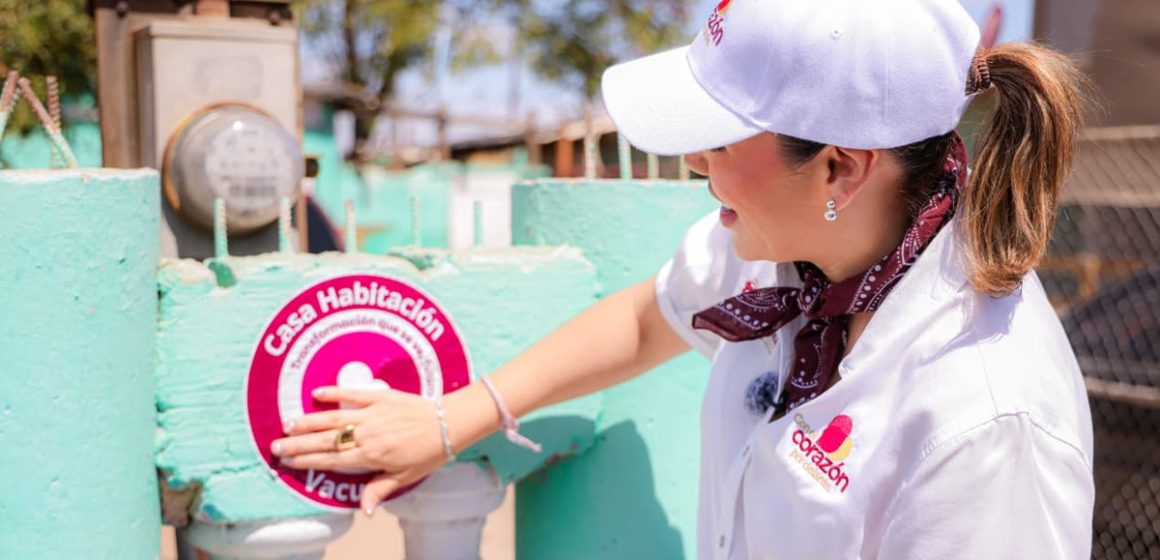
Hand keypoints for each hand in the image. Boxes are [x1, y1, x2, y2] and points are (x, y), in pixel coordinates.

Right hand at [270, 387, 449, 514]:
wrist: (448, 425)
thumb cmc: (427, 454)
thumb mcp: (404, 478)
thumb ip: (379, 490)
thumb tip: (363, 511)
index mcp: (370, 457)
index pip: (331, 460)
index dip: (307, 461)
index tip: (287, 461)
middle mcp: (367, 436)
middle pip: (325, 441)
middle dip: (298, 443)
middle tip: (275, 445)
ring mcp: (373, 415)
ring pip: (333, 419)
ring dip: (309, 421)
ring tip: (289, 424)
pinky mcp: (381, 397)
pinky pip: (353, 394)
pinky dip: (334, 393)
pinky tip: (316, 393)